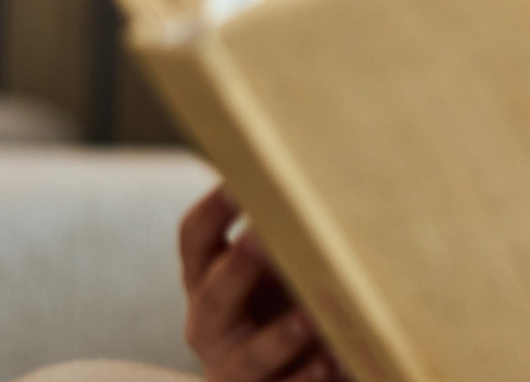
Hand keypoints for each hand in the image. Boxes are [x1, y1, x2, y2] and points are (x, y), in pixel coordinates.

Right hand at [179, 187, 343, 381]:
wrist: (282, 374)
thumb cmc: (282, 303)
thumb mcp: (275, 267)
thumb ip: (284, 233)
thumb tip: (324, 169)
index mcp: (207, 278)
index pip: (195, 237)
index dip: (214, 208)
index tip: (240, 178)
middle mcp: (209, 323)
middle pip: (215, 293)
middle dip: (241, 266)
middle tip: (266, 237)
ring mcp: (231, 367)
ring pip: (250, 355)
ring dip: (281, 335)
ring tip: (313, 317)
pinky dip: (307, 378)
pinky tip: (334, 361)